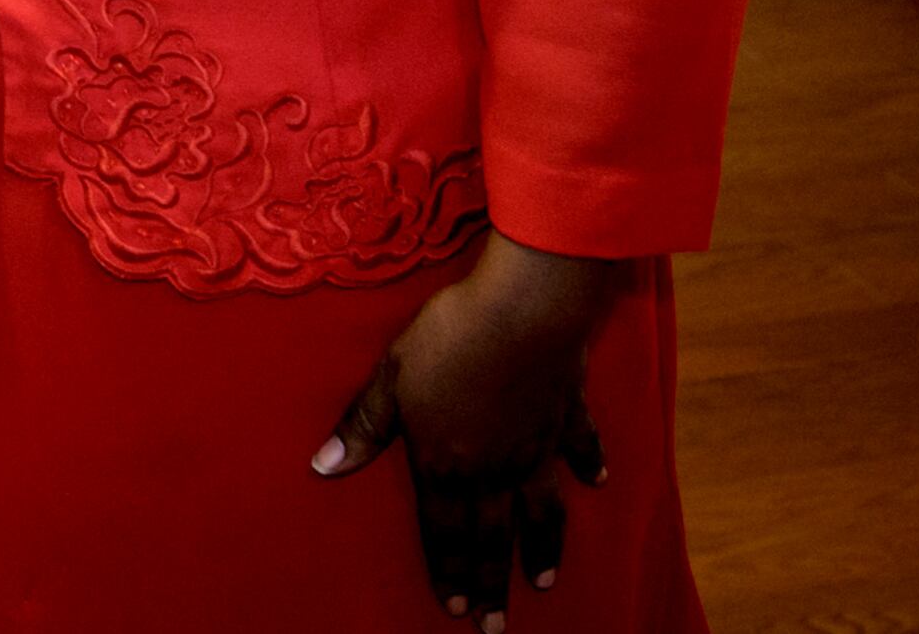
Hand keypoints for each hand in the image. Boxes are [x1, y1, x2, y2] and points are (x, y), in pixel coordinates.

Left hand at [314, 235, 625, 623]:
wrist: (521, 315)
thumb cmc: (445, 341)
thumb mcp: (389, 379)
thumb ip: (363, 427)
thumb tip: (323, 467)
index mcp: (445, 462)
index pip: (443, 531)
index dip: (446, 570)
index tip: (453, 609)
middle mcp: (493, 468)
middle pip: (491, 537)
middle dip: (489, 585)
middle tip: (494, 629)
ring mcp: (536, 446)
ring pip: (540, 512)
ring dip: (541, 549)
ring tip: (541, 582)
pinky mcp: (567, 415)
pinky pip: (579, 447)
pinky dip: (588, 464)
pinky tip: (595, 482)